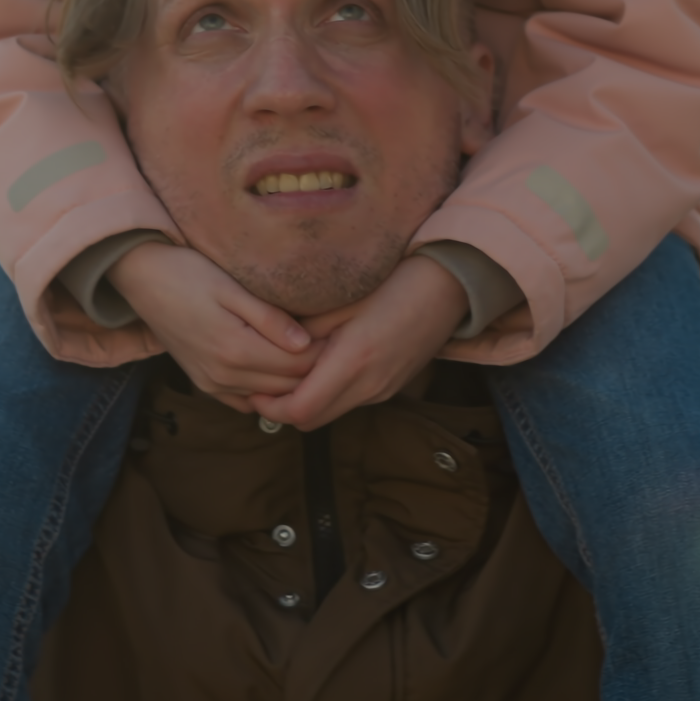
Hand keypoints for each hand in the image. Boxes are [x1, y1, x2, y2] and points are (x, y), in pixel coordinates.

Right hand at [108, 243, 320, 411]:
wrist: (142, 276)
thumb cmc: (187, 271)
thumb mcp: (231, 286)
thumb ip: (269, 318)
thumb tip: (306, 343)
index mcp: (235, 350)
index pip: (297, 366)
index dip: (324, 352)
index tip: (340, 331)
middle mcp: (223, 376)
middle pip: (286, 386)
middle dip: (314, 368)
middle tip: (335, 342)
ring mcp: (212, 384)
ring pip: (268, 396)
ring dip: (291, 380)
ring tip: (311, 352)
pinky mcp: (204, 383)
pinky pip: (244, 400)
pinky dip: (265, 390)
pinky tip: (277, 368)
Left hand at [252, 255, 469, 431]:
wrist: (449, 284)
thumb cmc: (394, 280)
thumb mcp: (342, 298)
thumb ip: (306, 328)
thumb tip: (272, 346)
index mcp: (354, 362)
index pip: (300, 410)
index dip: (269, 405)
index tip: (249, 386)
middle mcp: (370, 386)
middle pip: (311, 420)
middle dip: (281, 407)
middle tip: (258, 382)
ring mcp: (383, 389)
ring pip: (330, 412)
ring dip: (304, 401)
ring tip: (282, 372)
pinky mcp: (391, 385)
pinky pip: (349, 400)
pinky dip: (326, 393)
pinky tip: (316, 367)